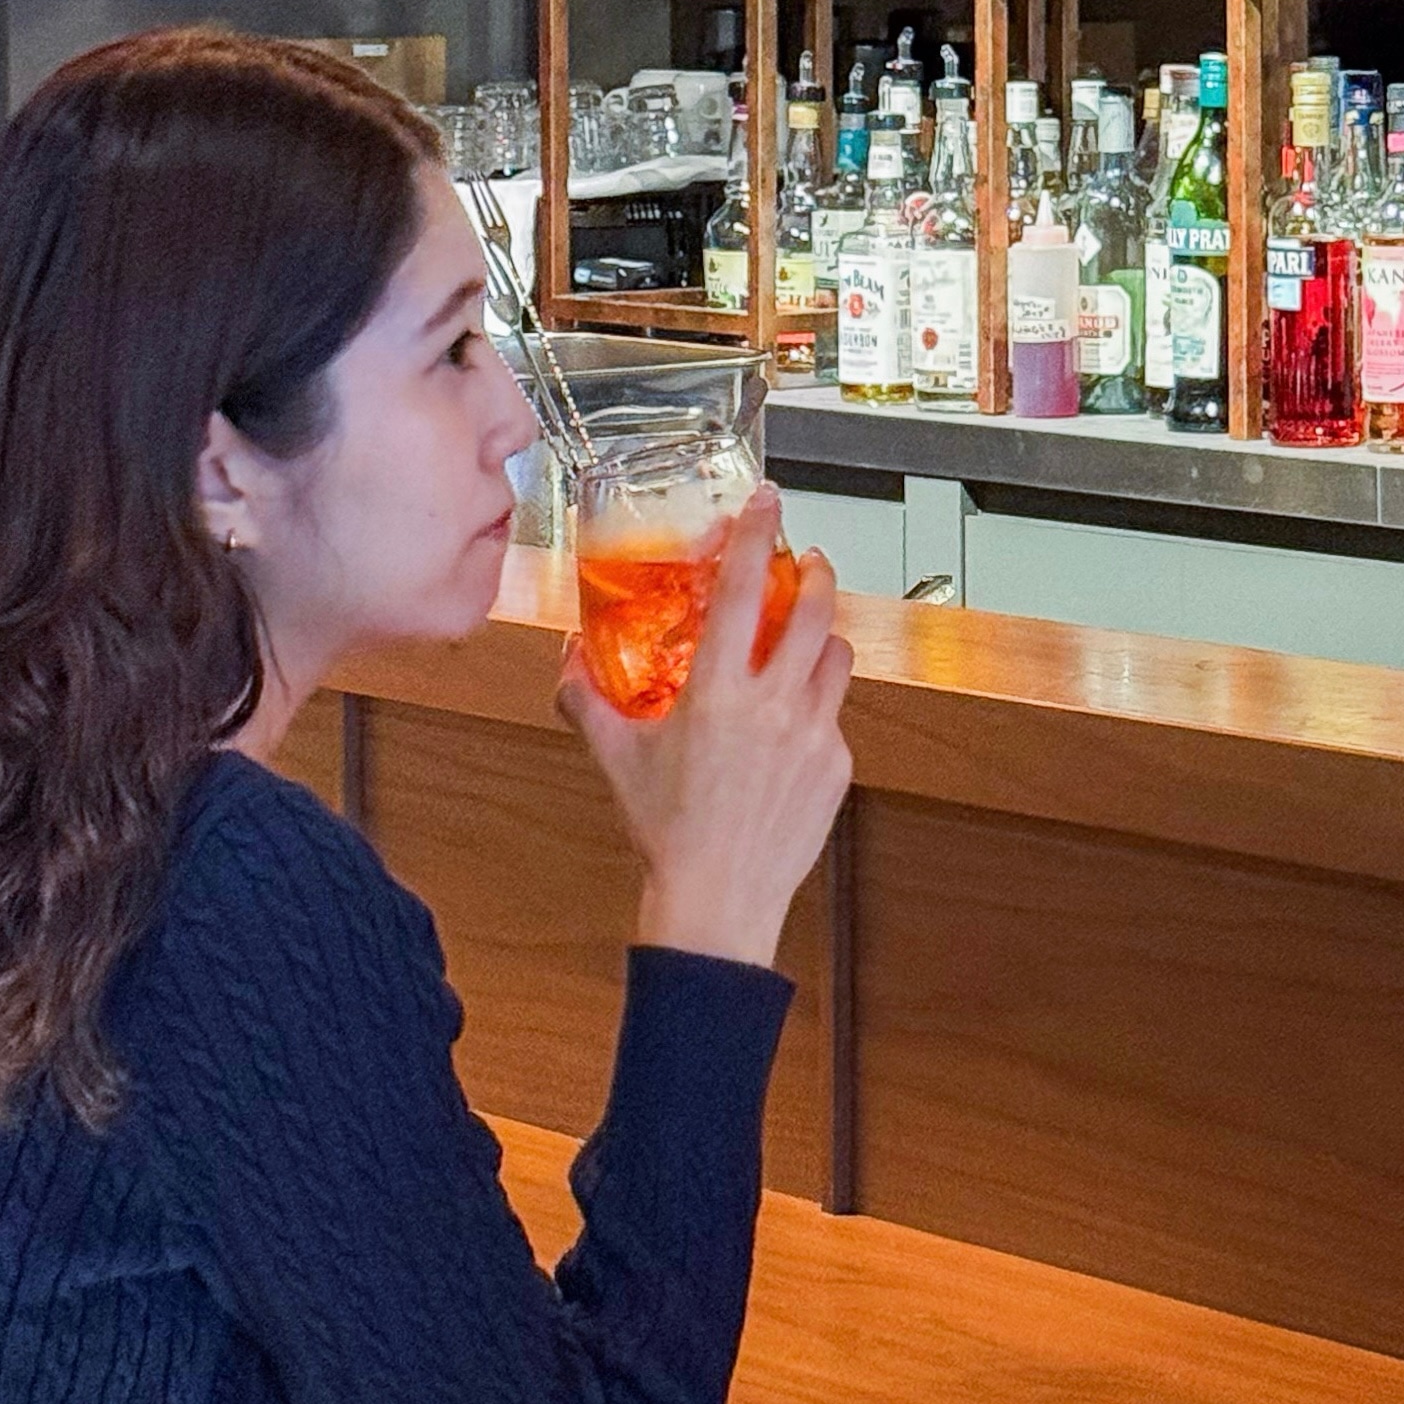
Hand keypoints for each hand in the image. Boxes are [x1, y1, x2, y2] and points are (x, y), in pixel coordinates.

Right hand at [561, 487, 853, 971]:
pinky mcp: (836, 765)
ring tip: (808, 635)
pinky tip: (793, 722)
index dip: (756, 535)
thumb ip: (588, 703)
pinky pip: (836, 714)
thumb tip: (566, 663)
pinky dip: (818, 703)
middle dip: (816, 572)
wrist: (718, 900)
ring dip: (824, 635)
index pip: (742, 589)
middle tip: (808, 560)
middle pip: (814, 609)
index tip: (766, 503)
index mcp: (716, 691)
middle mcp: (773, 704)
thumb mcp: (617, 760)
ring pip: (837, 656)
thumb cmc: (666, 831)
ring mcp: (813, 734)